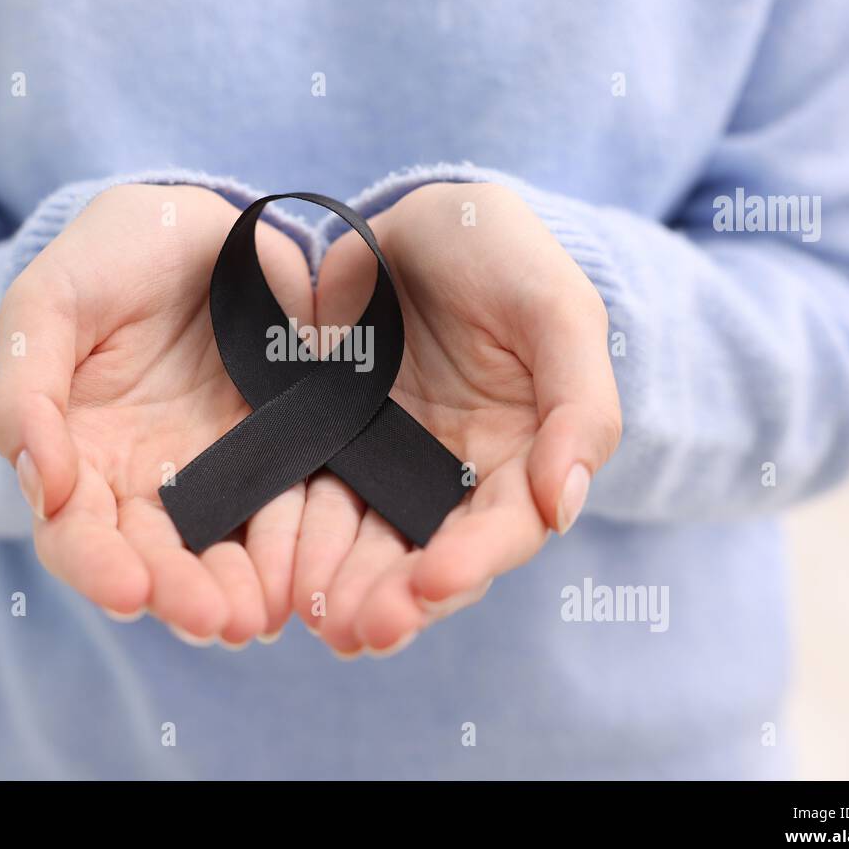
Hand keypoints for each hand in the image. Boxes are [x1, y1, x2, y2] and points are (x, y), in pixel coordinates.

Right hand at [0, 184, 313, 645]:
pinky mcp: (281, 450)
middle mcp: (147, 481)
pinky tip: (306, 574)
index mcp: (78, 457)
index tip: (128, 591)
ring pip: (223, 549)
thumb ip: (27, 391)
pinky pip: (289, 506)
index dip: (97, 567)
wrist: (192, 223)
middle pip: (156, 560)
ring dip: (239, 590)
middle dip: (181, 596)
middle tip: (215, 622)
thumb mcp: (47, 306)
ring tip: (259, 617)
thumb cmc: (104, 261)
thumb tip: (38, 484)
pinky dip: (294, 546)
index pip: (77, 534)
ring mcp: (218, 470)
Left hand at [292, 182, 620, 655]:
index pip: (502, 530)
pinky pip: (306, 499)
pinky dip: (291, 538)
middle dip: (396, 599)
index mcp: (520, 458)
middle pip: (427, 557)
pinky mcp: (324, 443)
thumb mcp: (558, 311)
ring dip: (340, 586)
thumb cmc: (506, 258)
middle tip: (357, 630)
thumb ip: (578, 405)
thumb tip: (566, 505)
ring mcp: (384, 465)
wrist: (422, 218)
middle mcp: (451, 479)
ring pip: (363, 543)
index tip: (433, 583)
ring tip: (313, 618)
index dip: (472, 562)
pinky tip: (270, 568)